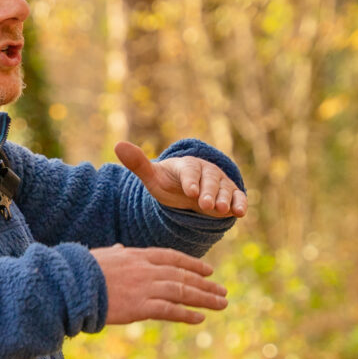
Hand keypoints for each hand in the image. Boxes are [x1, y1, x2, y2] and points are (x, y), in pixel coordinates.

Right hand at [90, 244, 228, 324]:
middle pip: (183, 275)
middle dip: (205, 284)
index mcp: (138, 255)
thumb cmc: (81, 271)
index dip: (193, 264)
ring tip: (221, 303)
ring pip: (182, 292)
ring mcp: (145, 287)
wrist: (71, 285)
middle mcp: (147, 269)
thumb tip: (119, 249)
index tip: (208, 270)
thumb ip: (115, 253)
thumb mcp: (102, 256)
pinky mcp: (141, 307)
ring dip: (204, 298)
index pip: (172, 257)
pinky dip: (186, 314)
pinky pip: (170, 310)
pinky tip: (199, 318)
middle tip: (222, 291)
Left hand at [115, 141, 247, 217]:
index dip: (190, 180)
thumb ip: (138, 164)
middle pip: (210, 179)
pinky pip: (237, 197)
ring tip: (221, 210)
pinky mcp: (231, 194)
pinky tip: (240, 213)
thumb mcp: (153, 177)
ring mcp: (220, 183)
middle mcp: (206, 171)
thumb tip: (118, 144)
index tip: (190, 192)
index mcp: (187, 165)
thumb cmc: (167, 183)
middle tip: (205, 205)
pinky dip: (240, 203)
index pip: (189, 170)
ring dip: (224, 198)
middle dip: (208, 192)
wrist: (185, 190)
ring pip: (224, 189)